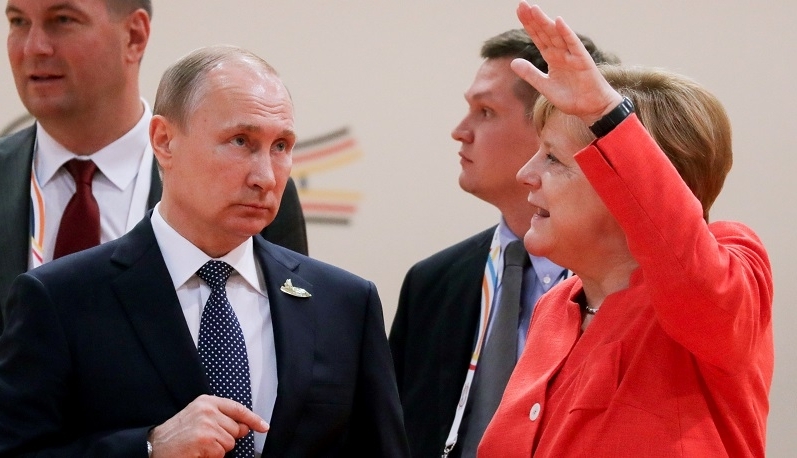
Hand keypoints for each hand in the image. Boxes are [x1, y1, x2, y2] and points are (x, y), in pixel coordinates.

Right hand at [149, 395, 268, 457]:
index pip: (238, 409)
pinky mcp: (205, 441)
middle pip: (236, 429)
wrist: (155, 446)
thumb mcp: (198, 416)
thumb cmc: (177, 434)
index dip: (253, 419)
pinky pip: (221, 453)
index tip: (264, 427)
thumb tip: (245, 426)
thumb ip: (221, 417)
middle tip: (206, 439)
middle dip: (226, 438)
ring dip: (218, 449)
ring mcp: (207, 425)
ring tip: (200, 445)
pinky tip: (197, 452)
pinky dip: (211, 456)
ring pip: (230, 443)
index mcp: (207, 401)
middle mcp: (208, 410)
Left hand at [510, 1, 622, 125]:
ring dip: (546, 22)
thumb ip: (530, 74)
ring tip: (534, 9)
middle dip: (533, 19)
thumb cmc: (571, 97)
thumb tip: (513, 62)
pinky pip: (573, 44)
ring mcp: (572, 55)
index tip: (519, 11)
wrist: (590, 108)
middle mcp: (561, 53)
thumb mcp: (545, 86)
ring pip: (556, 35)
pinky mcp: (582, 60)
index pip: (538, 37)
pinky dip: (566, 33)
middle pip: (545, 32)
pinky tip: (558, 22)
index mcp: (552, 57)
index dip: (528, 25)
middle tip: (522, 4)